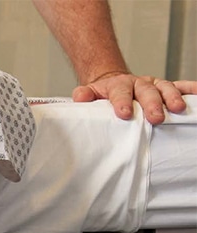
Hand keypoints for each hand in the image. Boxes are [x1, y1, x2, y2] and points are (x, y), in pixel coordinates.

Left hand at [72, 73, 196, 123]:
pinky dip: (190, 88)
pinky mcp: (164, 88)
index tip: (124, 114)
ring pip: (165, 88)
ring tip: (178, 109)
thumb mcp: (90, 93)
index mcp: (118, 86)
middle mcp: (138, 83)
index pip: (120, 92)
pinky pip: (179, 86)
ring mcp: (153, 85)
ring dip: (172, 98)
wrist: (112, 83)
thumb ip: (85, 95)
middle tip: (155, 117)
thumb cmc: (103, 95)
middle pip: (146, 91)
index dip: (122, 102)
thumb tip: (80, 97)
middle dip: (151, 104)